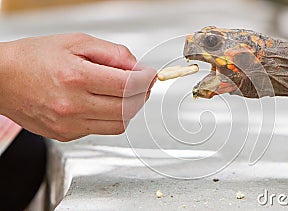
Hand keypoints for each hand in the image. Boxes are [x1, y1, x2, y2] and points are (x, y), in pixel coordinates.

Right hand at [0, 33, 155, 141]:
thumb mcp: (76, 42)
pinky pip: (101, 130)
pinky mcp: (66, 134)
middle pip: (128, 108)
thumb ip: (112, 53)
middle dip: (142, 95)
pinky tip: (102, 103)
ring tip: (124, 94)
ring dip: (129, 109)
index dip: (146, 80)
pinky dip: (110, 117)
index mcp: (76, 77)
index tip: (150, 75)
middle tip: (142, 84)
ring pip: (118, 124)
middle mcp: (73, 105)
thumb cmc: (34, 57)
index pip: (127, 85)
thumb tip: (138, 67)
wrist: (2, 79)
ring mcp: (69, 124)